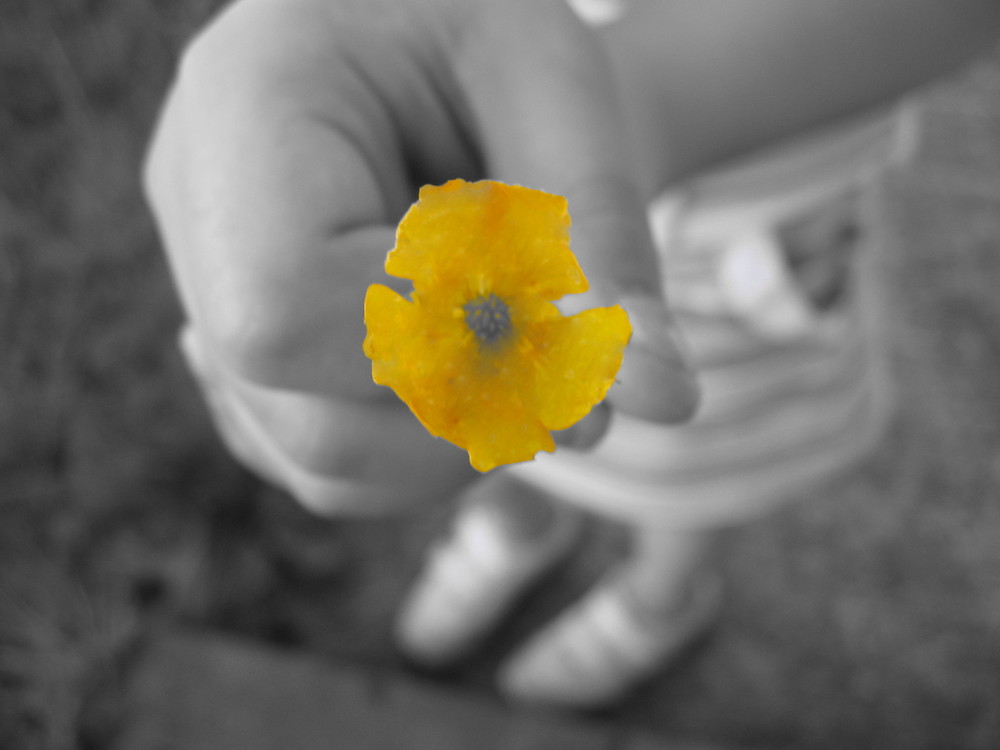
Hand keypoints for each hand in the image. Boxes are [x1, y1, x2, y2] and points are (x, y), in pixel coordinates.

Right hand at [144, 0, 696, 513]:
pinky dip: (427, 449)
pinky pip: (325, 460)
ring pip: (316, 453)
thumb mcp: (562, 95)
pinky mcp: (246, 344)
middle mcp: (198, 205)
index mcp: (244, 105)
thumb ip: (608, 243)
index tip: (549, 322)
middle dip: (462, 403)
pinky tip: (471, 367)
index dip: (435, 347)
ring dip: (459, 438)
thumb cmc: (499, 44)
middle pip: (292, 400)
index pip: (287, 303)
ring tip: (520, 347)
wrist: (438, 42)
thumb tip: (662, 399)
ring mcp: (206, 282)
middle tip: (559, 347)